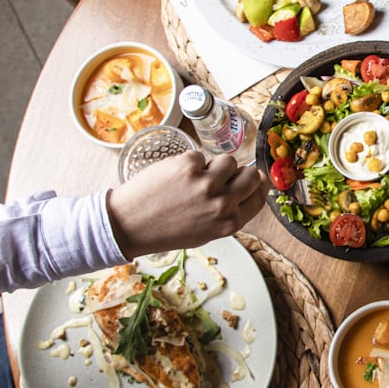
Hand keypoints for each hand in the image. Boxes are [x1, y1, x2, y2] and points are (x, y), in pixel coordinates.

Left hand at [107, 151, 267, 258]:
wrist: (129, 224)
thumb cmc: (167, 231)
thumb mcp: (206, 231)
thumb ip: (228, 212)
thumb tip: (247, 185)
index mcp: (230, 223)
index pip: (259, 197)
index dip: (258, 185)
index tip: (254, 178)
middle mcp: (222, 203)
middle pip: (250, 174)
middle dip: (240, 172)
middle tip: (224, 175)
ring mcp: (206, 182)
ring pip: (228, 160)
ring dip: (215, 165)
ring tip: (195, 177)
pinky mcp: (187, 165)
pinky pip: (200, 156)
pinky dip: (189, 163)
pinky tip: (175, 177)